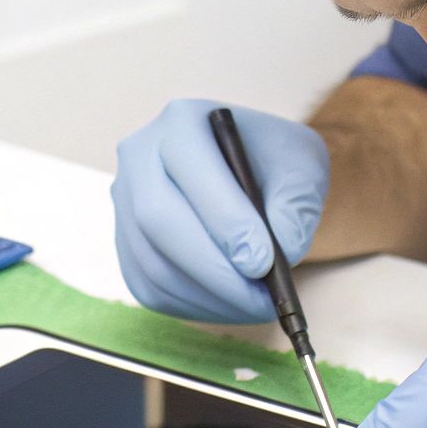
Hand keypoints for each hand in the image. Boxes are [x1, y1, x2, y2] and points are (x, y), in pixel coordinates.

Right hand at [112, 99, 328, 322]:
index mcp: (181, 121)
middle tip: (262, 299)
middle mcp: (140, 156)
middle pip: (157, 220)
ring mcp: (123, 201)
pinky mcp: (125, 243)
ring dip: (208, 297)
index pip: (191, 169)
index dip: (225, 221)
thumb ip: (296, 203)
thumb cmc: (275, 163)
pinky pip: (147, 287)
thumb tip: (280, 250)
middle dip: (214, 270)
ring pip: (151, 263)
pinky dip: (192, 306)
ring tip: (256, 306)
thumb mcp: (303, 166)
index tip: (264, 263)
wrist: (251, 170)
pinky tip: (229, 305)